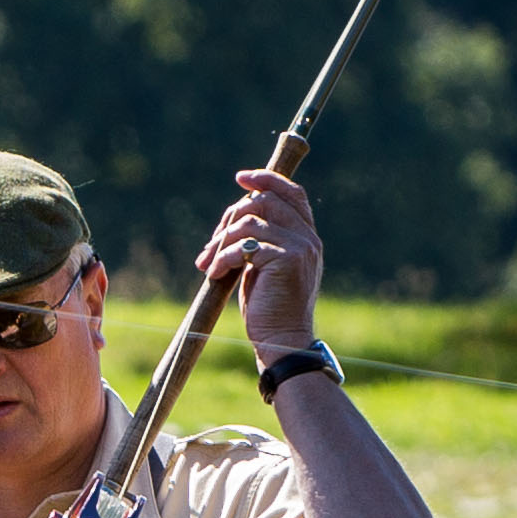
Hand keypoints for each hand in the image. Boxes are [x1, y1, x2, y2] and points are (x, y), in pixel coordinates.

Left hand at [208, 164, 323, 354]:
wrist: (282, 339)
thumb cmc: (269, 307)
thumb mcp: (264, 266)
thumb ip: (260, 238)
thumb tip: (234, 216)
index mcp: (306, 235)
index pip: (291, 192)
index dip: (266, 179)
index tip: (241, 178)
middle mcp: (308, 237)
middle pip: (264, 201)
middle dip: (229, 219)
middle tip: (210, 246)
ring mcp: (300, 247)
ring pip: (250, 222)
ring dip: (221, 242)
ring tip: (208, 264)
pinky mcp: (286, 260)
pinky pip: (245, 246)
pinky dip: (223, 258)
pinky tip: (214, 274)